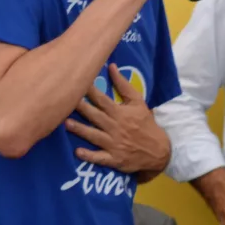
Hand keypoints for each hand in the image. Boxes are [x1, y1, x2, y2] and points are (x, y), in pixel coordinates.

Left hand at [65, 64, 169, 182]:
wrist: (158, 150)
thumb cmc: (145, 123)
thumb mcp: (138, 102)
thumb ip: (124, 85)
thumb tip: (111, 66)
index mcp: (120, 113)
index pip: (102, 100)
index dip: (89, 92)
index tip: (76, 83)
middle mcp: (115, 127)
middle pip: (95, 116)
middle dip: (81, 108)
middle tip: (65, 101)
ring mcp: (114, 144)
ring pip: (94, 136)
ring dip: (81, 130)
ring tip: (66, 124)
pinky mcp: (113, 158)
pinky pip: (100, 157)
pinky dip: (89, 156)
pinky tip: (78, 152)